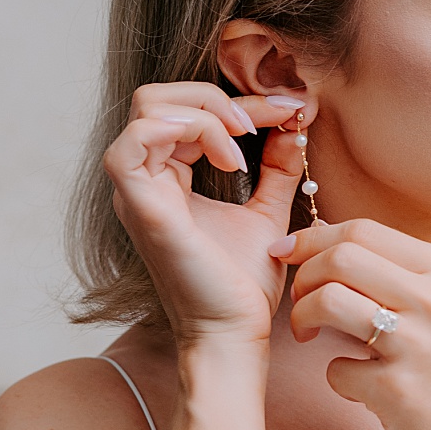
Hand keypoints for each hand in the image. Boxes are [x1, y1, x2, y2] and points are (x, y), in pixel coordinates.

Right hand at [104, 83, 313, 345]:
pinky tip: (232, 162)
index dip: (241, 100)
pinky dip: (187, 131)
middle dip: (219, 96)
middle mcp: (144, 180)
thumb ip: (277, 168)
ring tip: (248, 142)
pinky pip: (135, 142)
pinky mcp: (141, 207)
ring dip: (208, 112)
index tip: (295, 108)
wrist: (234, 332)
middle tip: (269, 120)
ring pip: (148, 109)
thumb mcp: (268, 212)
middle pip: (158, 97)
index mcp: (166, 177)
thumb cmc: (243, 284)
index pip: (187, 110)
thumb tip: (294, 124)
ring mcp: (136, 192)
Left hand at [269, 219, 430, 429]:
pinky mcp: (398, 390)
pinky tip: (361, 388)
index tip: (288, 253)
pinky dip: (338, 378)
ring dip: (303, 317)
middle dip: (304, 276)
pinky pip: (335, 368)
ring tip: (310, 336)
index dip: (312, 238)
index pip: (363, 229)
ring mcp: (418, 344)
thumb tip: (326, 243)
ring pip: (328, 301)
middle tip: (302, 301)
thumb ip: (402, 276)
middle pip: (341, 256)